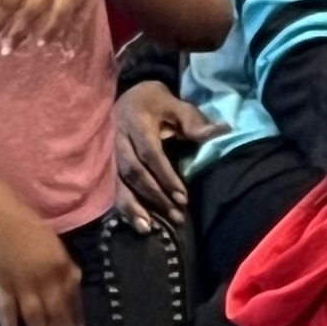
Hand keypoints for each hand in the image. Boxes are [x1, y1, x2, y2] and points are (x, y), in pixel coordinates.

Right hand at [0, 200, 85, 325]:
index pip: (73, 301)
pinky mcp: (1, 286)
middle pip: (56, 314)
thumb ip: (65, 267)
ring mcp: (23, 284)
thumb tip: (74, 284)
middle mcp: (46, 279)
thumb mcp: (55, 245)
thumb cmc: (27, 226)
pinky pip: (7, 313)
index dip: (75, 320)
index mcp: (62, 268)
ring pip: (35, 319)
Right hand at [115, 78, 221, 229]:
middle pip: (133, 172)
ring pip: (119, 182)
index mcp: (136, 123)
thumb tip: (220, 131)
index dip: (165, 176)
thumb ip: (193, 121)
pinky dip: (124, 207)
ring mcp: (109, 153)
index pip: (150, 153)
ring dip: (135, 206)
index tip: (183, 197)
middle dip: (154, 196)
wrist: (127, 97)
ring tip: (150, 228)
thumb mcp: (175, 104)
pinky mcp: (106, 164)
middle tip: (176, 215)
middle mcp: (118, 139)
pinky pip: (112, 187)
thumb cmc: (156, 102)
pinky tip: (137, 223)